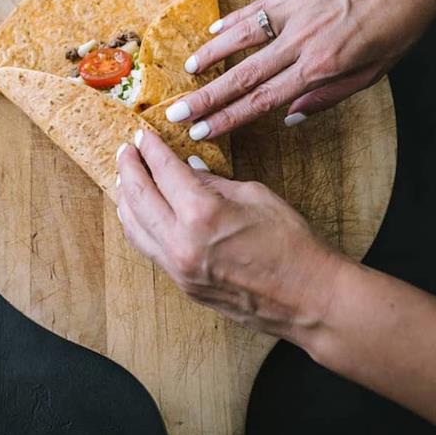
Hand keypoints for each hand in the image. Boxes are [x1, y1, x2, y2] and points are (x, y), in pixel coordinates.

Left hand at [117, 130, 435, 425]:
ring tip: (126, 177)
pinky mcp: (182, 285)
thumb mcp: (253, 194)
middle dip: (128, 168)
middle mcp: (181, 243)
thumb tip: (184, 166)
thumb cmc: (291, 243)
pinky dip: (138, 224)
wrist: (309, 299)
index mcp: (202, 213)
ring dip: (126, 198)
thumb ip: (211, 181)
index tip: (142, 136)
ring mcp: (178, 268)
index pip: (163, 171)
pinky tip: (140, 211)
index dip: (150, 149)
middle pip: (137, 197)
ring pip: (133, 227)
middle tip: (127, 150)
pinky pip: (147, 248)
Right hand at [165, 0, 435, 138]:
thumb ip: (327, 97)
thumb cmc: (395, 28)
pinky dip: (231, 22)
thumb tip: (290, 118)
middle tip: (175, 113)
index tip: (201, 131)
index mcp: (320, 68)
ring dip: (210, 56)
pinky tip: (212, 32)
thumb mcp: (372, 74)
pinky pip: (254, 9)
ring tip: (187, 72)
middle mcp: (300, 42)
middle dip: (206, 98)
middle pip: (242, 76)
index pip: (262, 100)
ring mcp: (292, 13)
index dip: (227, 119)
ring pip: (240, 39)